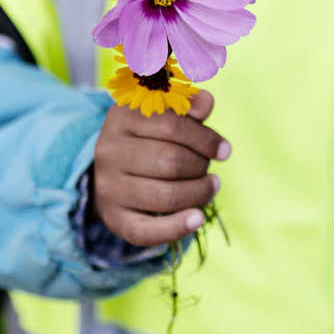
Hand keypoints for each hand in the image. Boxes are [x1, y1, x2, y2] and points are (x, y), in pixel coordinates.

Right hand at [93, 90, 229, 246]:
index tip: (225, 150)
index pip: (173, 125)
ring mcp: (108, 186)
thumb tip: (206, 102)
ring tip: (210, 187)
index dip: (205, 139)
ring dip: (198, 193)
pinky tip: (197, 218)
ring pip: (165, 195)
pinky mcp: (114, 218)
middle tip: (208, 170)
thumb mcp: (165, 115)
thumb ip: (188, 108)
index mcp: (122, 117)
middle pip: (171, 161)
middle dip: (201, 166)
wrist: (114, 174)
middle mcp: (109, 150)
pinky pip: (146, 230)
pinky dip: (176, 227)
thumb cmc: (150, 139)